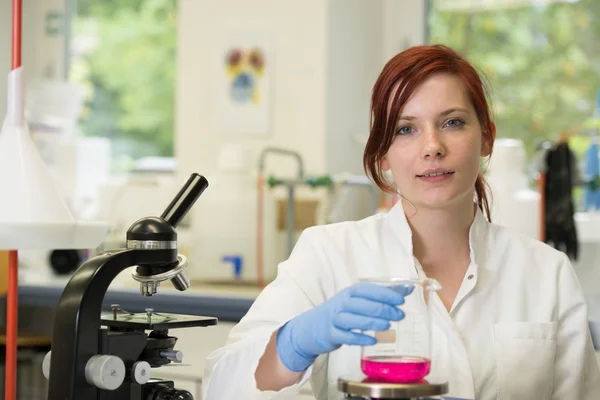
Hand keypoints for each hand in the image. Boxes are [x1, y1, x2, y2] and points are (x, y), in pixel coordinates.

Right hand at [275, 282, 412, 371]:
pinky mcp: (331, 334)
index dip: (384, 294)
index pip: (368, 290)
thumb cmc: (341, 311)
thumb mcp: (359, 300)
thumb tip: (408, 289)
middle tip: (400, 315)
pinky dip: (359, 338)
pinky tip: (372, 340)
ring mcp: (335, 319)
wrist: (312, 327)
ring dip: (372, 322)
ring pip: (353, 319)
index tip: (401, 300)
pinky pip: (345, 336)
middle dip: (382, 309)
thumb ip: (383, 295)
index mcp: (350, 292)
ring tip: (388, 326)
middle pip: (362, 304)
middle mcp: (342, 303)